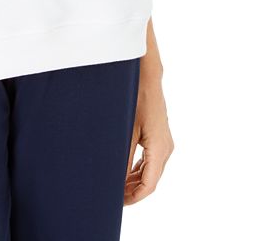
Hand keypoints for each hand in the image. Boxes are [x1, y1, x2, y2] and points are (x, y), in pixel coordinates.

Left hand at [124, 68, 173, 204]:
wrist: (146, 76)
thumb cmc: (135, 98)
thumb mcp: (126, 129)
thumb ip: (122, 156)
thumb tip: (115, 179)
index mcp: (159, 149)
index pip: (149, 184)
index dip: (134, 197)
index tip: (117, 202)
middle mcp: (165, 148)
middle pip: (151, 180)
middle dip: (133, 190)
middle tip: (112, 195)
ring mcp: (164, 142)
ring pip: (152, 171)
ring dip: (136, 180)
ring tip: (117, 186)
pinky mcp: (160, 136)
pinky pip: (152, 160)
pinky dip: (140, 169)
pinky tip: (126, 171)